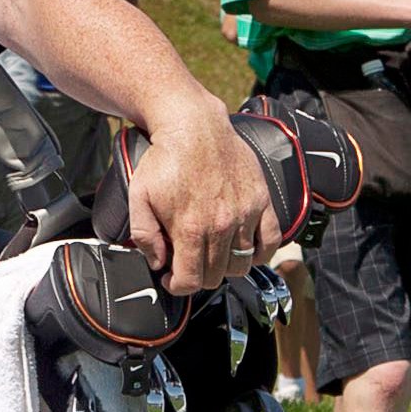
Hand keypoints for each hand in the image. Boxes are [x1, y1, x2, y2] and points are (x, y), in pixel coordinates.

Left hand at [123, 103, 276, 294]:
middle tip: (190, 263)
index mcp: (190, 227)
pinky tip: (246, 251)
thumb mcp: (139, 197)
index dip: (178, 286)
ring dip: (226, 267)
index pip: (191, 280)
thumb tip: (158, 262)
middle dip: (199, 275)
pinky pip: (271, 242)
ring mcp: (245, 214)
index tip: (173, 278)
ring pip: (242, 264)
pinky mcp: (261, 201)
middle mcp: (221, 225)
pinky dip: (261, 254)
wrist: (193, 125)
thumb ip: (145, 236)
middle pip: (216, 276)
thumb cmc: (165, 158)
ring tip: (213, 255)